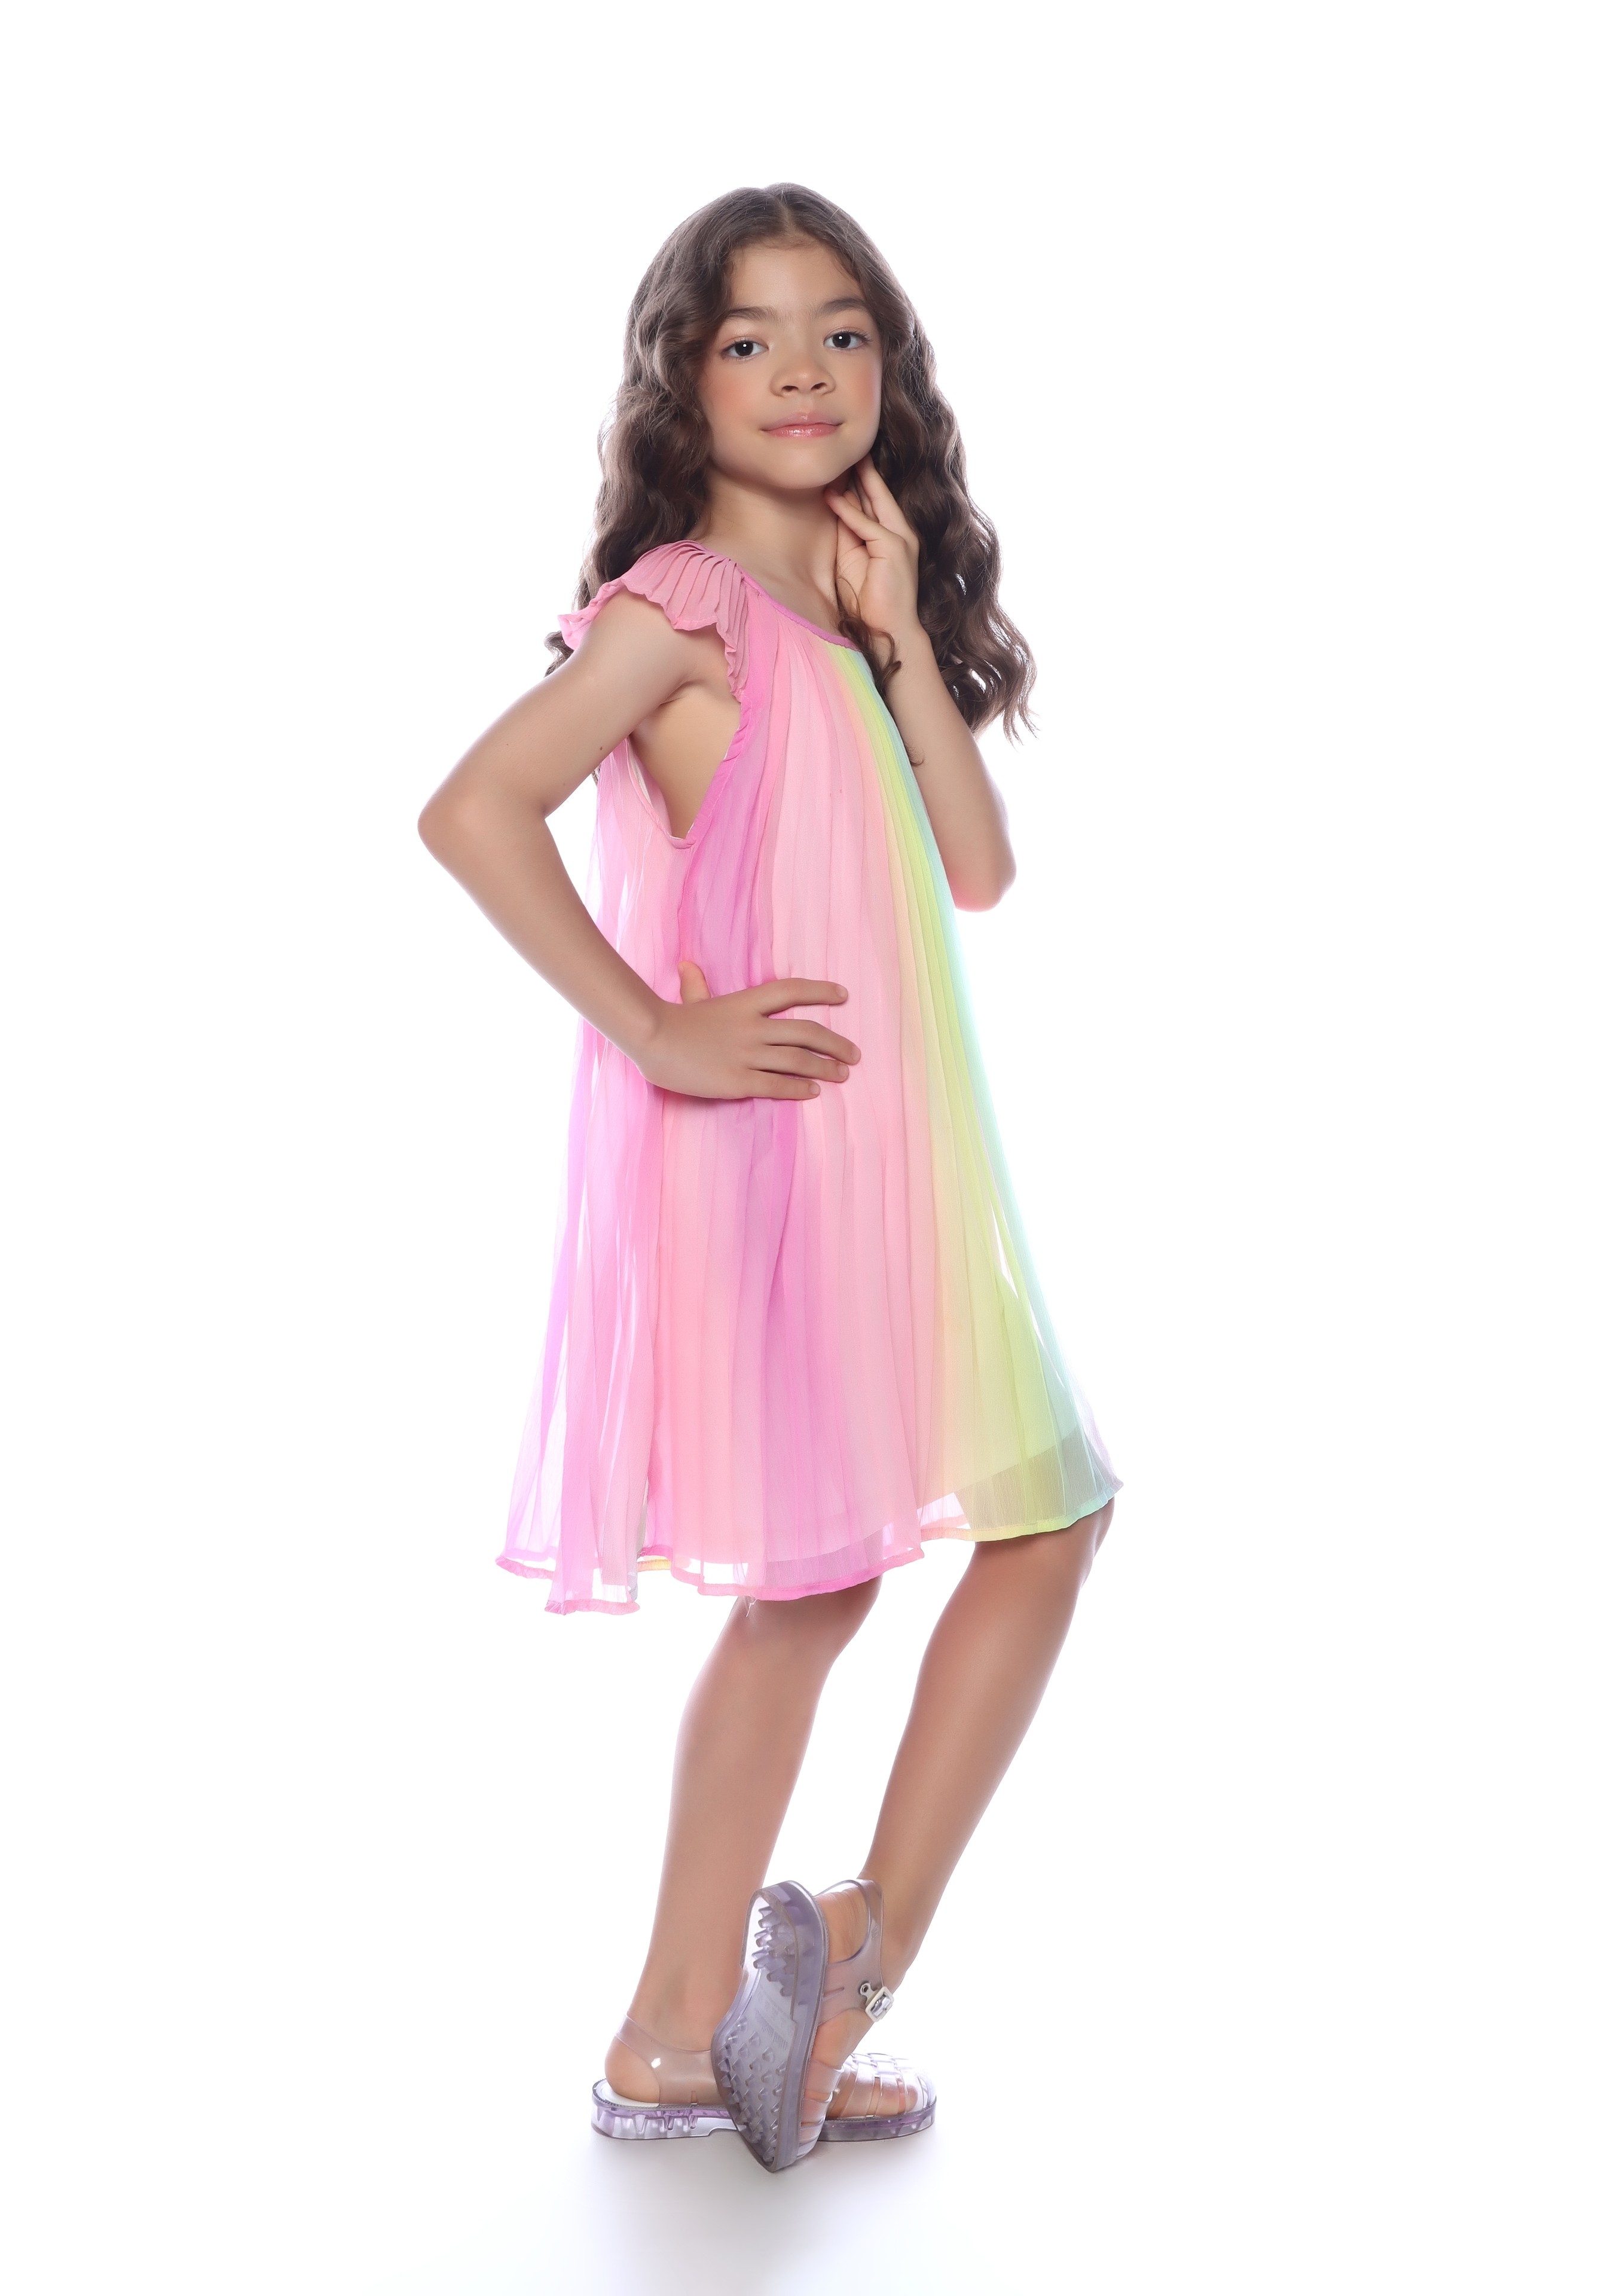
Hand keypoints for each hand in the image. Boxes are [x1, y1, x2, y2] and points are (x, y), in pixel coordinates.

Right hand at [636, 963, 860, 1100]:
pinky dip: (799, 1088)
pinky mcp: (738, 1081)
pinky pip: (777, 1085)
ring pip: (798, 1061)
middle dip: (835, 1043)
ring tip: (842, 1075)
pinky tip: (814, 1092)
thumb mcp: (690, 999)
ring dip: (825, 1068)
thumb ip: (696, 985)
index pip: (791, 991)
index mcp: (744, 1003)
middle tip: (854, 1054)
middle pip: (806, 1032)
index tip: (843, 995)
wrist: (652, 1040)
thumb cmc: (671, 1021)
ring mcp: (747, 1055)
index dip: (820, 991)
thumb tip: (687, 966)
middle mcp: (752, 1027)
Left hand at [824, 456, 920, 642]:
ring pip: (875, 501)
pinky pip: (866, 524)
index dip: (860, 478)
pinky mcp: (893, 548)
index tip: (845, 459)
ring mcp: (900, 538)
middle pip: (877, 493)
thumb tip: (834, 504)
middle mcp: (899, 531)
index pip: (874, 499)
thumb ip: (847, 532)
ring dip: (857, 479)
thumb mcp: (852, 559)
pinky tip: (832, 496)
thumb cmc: (868, 600)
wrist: (887, 630)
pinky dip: (848, 511)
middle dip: (862, 468)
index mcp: (891, 534)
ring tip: (841, 457)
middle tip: (847, 443)